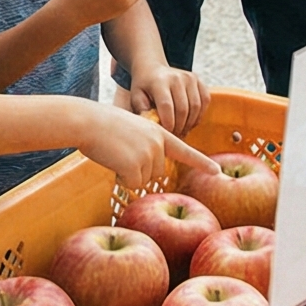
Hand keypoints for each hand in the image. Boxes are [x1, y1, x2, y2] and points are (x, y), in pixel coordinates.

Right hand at [71, 102, 218, 190]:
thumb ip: (146, 144)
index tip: (217, 172)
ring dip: (129, 173)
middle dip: (140, 169)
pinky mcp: (137, 165)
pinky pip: (133, 184)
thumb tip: (146, 168)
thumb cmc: (104, 126)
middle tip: (122, 152)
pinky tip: (114, 162)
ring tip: (116, 153)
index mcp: (159, 133)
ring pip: (144, 179)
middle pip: (156, 172)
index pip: (185, 150)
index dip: (201, 163)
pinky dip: (122, 178)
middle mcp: (158, 143)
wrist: (89, 121)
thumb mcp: (133, 129)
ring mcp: (149, 154)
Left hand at [126, 64, 208, 136]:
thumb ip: (142, 111)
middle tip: (174, 136)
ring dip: (190, 123)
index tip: (166, 134)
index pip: (166, 106)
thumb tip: (153, 126)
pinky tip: (189, 122)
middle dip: (179, 127)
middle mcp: (176, 77)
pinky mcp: (198, 80)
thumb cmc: (143, 87)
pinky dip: (199, 115)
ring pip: (196, 107)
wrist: (152, 68)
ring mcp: (189, 77)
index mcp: (159, 81)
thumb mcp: (136, 97)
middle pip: (183, 109)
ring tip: (181, 131)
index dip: (168, 123)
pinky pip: (205, 101)